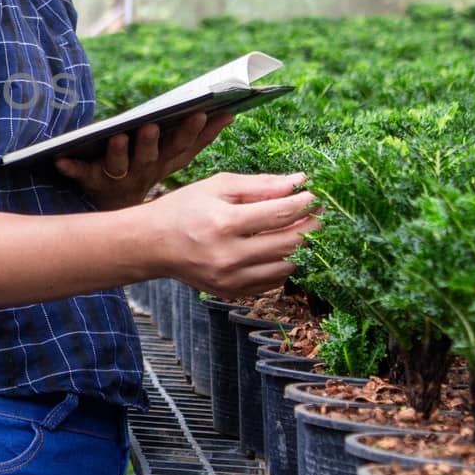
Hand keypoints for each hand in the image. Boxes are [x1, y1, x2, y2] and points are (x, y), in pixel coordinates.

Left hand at [54, 112, 232, 210]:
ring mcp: (118, 177)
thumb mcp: (172, 156)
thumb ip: (196, 138)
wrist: (118, 210)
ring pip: (119, 165)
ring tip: (117, 136)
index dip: (195, 132)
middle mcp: (144, 171)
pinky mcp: (92, 180)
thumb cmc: (146, 170)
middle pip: (151, 156)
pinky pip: (79, 173)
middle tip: (152, 126)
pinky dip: (70, 167)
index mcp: (165, 163)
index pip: (183, 147)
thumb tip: (229, 113)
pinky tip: (59, 159)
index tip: (203, 113)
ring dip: (118, 151)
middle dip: (152, 142)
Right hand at [136, 171, 320, 297]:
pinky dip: (283, 264)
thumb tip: (299, 182)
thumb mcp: (218, 186)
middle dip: (312, 226)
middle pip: (290, 242)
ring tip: (303, 230)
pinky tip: (281, 248)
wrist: (152, 244)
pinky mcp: (232, 292)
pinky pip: (273, 281)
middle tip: (322, 213)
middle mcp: (229, 255)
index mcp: (224, 223)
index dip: (305, 203)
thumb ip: (260, 184)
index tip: (318, 195)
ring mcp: (231, 278)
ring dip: (301, 247)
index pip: (280, 213)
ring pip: (287, 266)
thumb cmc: (184, 208)